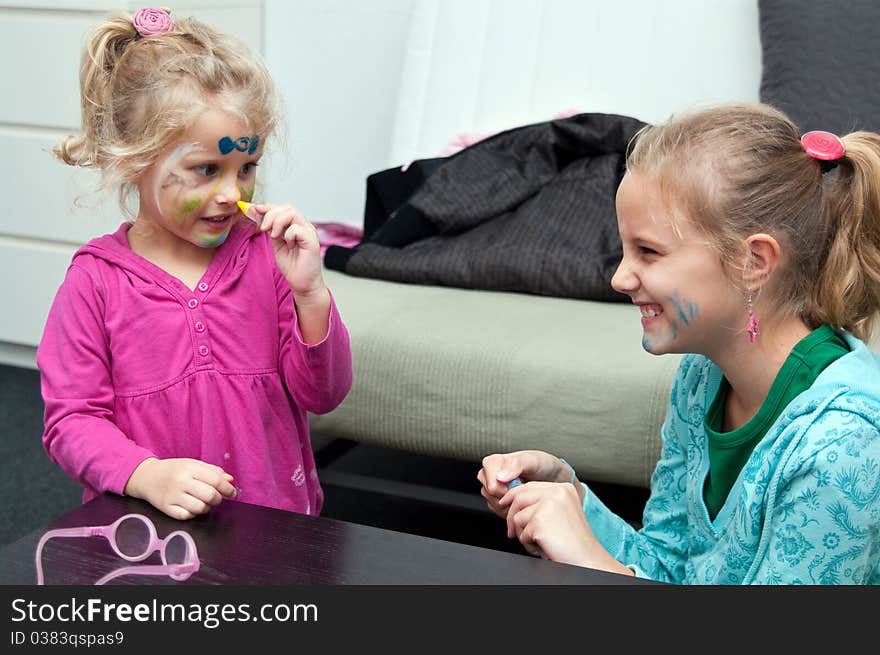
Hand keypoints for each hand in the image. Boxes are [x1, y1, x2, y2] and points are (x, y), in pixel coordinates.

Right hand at [123, 457, 237, 519]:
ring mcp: (172, 496)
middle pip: (210, 495)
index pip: (216, 480)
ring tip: (204, 502)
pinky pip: (186, 516)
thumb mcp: (193, 464)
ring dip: (207, 507)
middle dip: (219, 499)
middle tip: (218, 498)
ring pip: (200, 508)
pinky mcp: (165, 508)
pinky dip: (193, 513)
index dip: (228, 488)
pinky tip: (192, 507)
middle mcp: (180, 481)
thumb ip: (212, 471)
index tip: (233, 493)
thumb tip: (230, 480)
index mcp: (189, 468)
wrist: (146, 477)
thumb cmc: (174, 470)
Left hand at [255, 203, 327, 298]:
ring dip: (278, 222)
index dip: (268, 207)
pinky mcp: (312, 241)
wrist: (302, 283)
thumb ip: (272, 231)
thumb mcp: (277, 245)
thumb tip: (260, 217)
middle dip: (271, 215)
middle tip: (264, 228)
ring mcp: (309, 232)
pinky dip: (288, 235)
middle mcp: (304, 227)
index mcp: (296, 226)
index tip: (255, 209)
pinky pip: (296, 229)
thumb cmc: (293, 267)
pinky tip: (289, 245)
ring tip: (274, 236)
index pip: (283, 209)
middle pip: (288, 207)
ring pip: (292, 213)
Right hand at [477, 450, 573, 518]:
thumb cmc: (541, 466)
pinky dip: (511, 508)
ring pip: (495, 505)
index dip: (508, 490)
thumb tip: (500, 477)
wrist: (550, 476)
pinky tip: (520, 498)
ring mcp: (490, 488)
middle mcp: (487, 474)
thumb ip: (516, 465)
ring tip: (523, 492)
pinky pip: (498, 511)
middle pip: (492, 497)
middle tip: (523, 488)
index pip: (492, 487)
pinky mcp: (495, 500)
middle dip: (509, 497)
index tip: (520, 484)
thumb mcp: (532, 461)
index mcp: (492, 462)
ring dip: (511, 503)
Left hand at [500, 481, 629, 573]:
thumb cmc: (574, 541)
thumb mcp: (561, 512)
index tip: (504, 504)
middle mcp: (556, 492)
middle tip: (512, 532)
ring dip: (522, 533)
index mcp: (563, 488)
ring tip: (538, 541)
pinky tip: (542, 546)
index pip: (529, 486)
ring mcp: (548, 505)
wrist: (587, 558)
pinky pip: (522, 532)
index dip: (513, 496)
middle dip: (511, 516)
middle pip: (519, 497)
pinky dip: (528, 543)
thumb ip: (542, 502)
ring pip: (517, 516)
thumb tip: (514, 500)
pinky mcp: (540, 520)